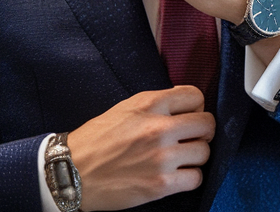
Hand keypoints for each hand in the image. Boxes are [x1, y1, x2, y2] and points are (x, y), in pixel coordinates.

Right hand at [67, 86, 214, 210]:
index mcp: (150, 104)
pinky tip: (176, 175)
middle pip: (207, 124)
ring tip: (180, 158)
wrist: (71, 171)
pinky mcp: (161, 184)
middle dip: (202, 131)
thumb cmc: (96, 139)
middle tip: (190, 138)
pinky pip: (196, 178)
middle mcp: (159, 128)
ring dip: (195, 156)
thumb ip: (155, 104)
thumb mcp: (125, 108)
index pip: (195, 96)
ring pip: (205, 152)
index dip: (195, 107)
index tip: (189, 116)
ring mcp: (162, 157)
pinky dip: (189, 178)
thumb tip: (183, 105)